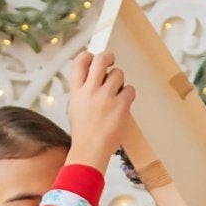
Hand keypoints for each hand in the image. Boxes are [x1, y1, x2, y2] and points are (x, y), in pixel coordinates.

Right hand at [65, 52, 133, 168]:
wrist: (90, 150)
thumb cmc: (84, 132)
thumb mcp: (75, 106)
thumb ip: (83, 90)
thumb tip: (93, 77)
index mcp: (77, 91)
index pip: (79, 62)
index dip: (88, 56)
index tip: (93, 58)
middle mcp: (90, 90)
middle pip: (101, 60)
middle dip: (108, 57)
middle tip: (111, 62)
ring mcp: (106, 97)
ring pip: (118, 73)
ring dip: (119, 81)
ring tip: (116, 94)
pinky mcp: (120, 105)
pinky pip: (130, 89)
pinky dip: (128, 95)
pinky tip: (123, 104)